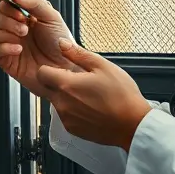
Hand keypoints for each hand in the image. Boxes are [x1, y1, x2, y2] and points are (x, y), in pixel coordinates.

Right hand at [0, 0, 78, 98]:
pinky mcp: (6, 60)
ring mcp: (9, 43)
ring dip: (6, 30)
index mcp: (26, 14)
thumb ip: (34, 2)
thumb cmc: (62, 46)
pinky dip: (4, 47)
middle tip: (23, 21)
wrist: (66, 71)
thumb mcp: (52, 18)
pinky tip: (18, 49)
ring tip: (23, 36)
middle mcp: (15, 27)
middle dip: (8, 15)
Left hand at [37, 39, 151, 151]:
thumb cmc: (121, 96)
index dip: (51, 68)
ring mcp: (66, 119)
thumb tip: (62, 43)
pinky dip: (74, 110)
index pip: (41, 73)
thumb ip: (78, 53)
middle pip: (48, 88)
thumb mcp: (103, 66)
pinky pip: (66, 115)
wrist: (133, 126)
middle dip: (60, 82)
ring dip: (67, 97)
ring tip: (90, 95)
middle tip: (82, 81)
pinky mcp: (73, 130)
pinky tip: (92, 107)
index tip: (65, 68)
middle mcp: (61, 104)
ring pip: (57, 102)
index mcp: (66, 85)